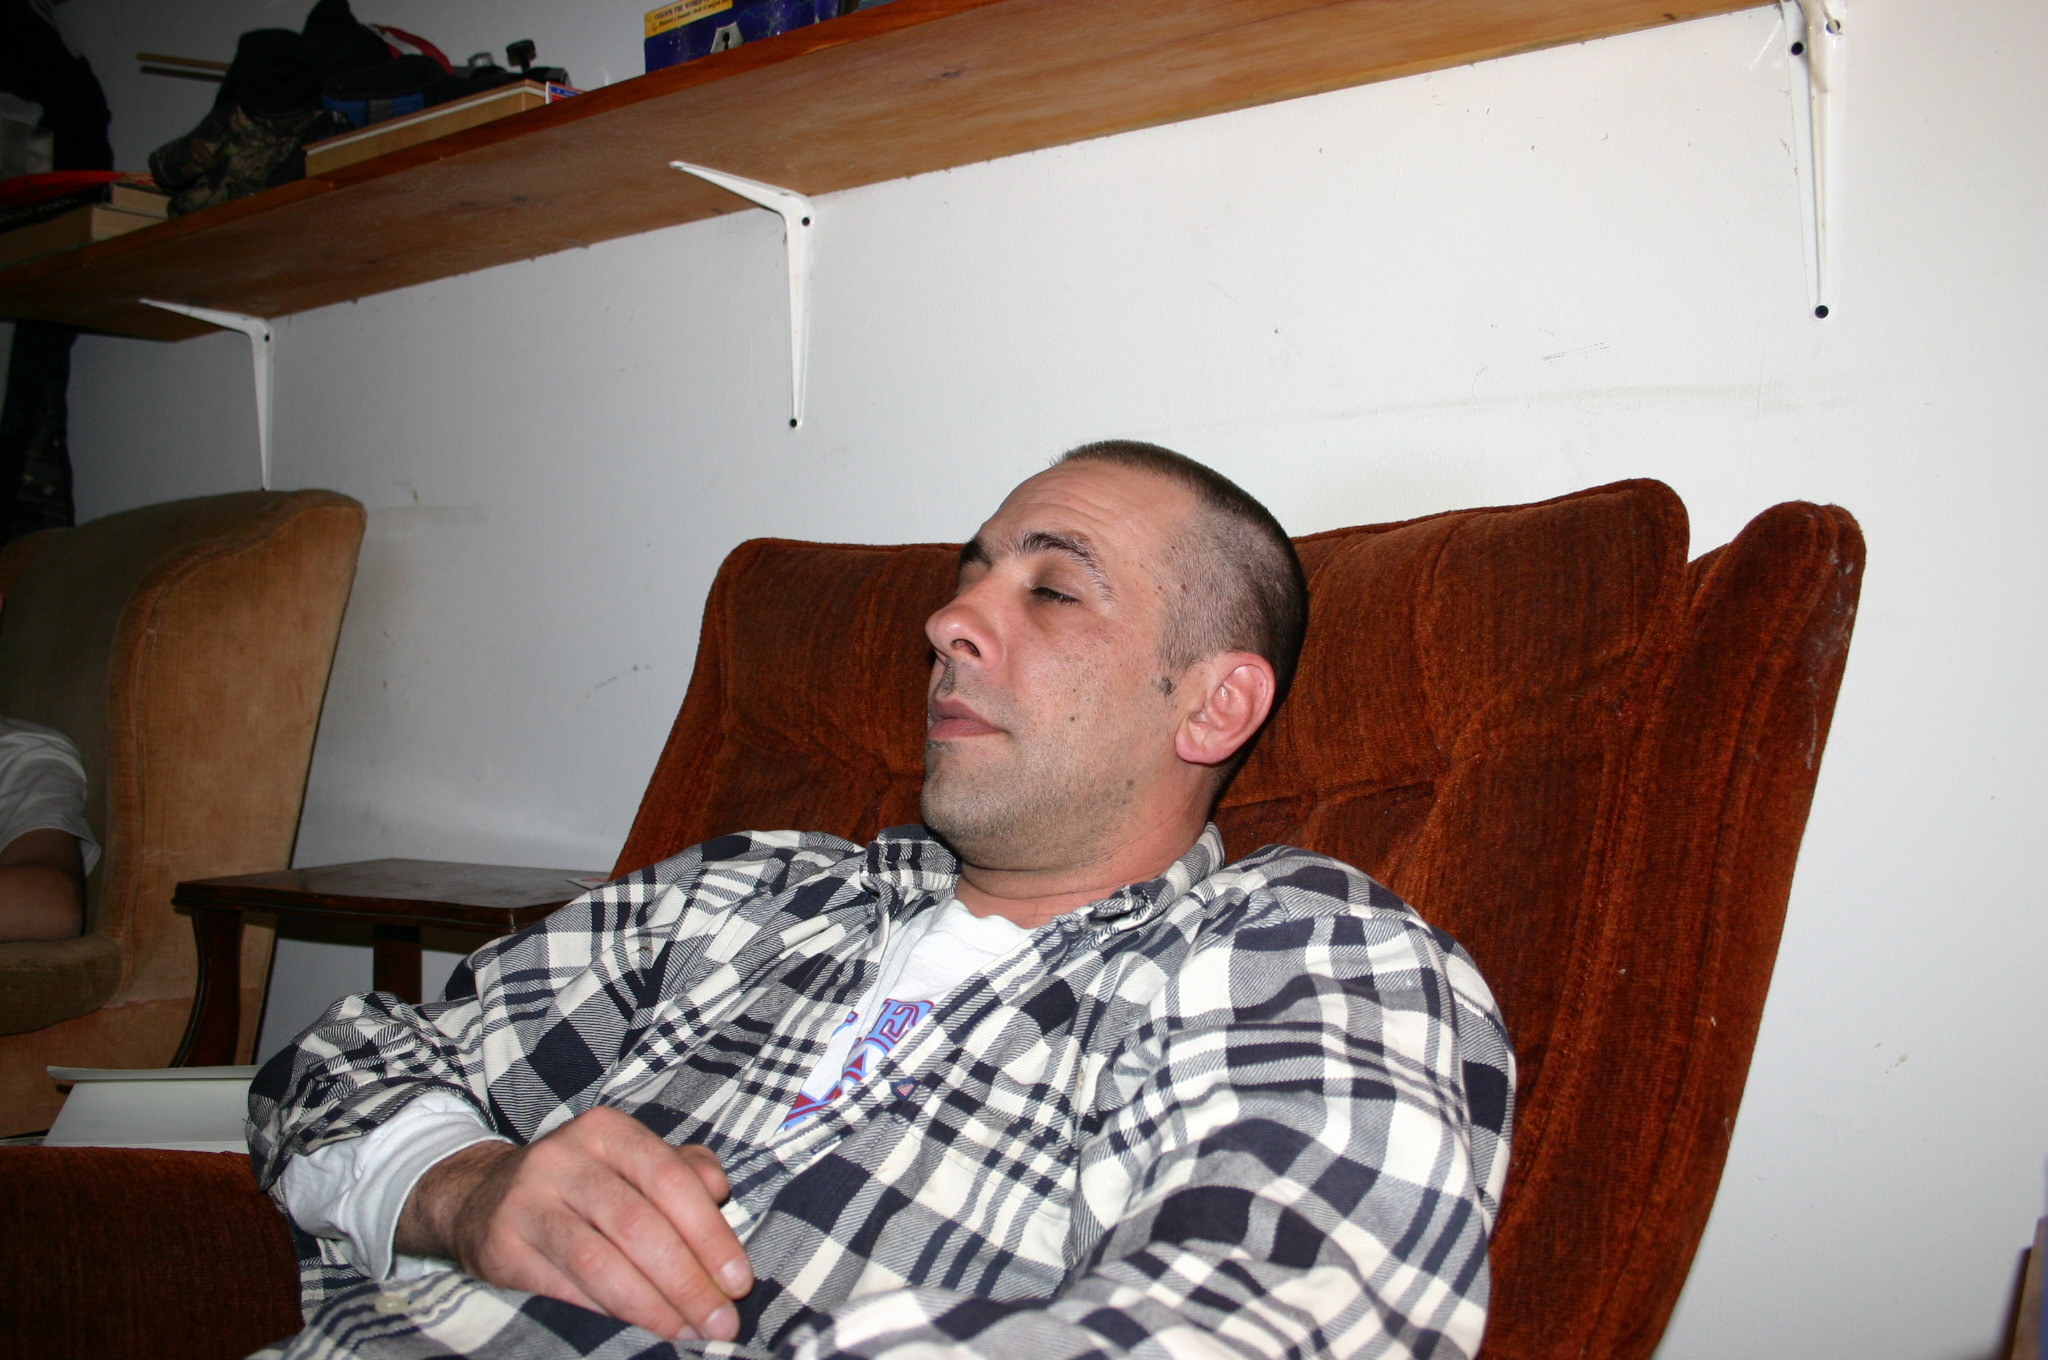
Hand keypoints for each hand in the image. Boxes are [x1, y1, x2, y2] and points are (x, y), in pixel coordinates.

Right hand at [396, 1105, 752, 1339]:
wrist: (482, 1198)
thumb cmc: (583, 1184)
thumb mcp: (630, 1163)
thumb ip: (681, 1169)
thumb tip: (719, 1189)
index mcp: (607, 1131)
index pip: (670, 1179)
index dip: (709, 1234)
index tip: (739, 1280)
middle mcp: (563, 1158)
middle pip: (637, 1224)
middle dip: (687, 1280)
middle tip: (721, 1321)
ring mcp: (527, 1201)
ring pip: (599, 1261)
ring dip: (651, 1305)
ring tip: (688, 1332)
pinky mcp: (503, 1247)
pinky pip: (565, 1287)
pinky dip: (608, 1312)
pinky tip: (639, 1329)